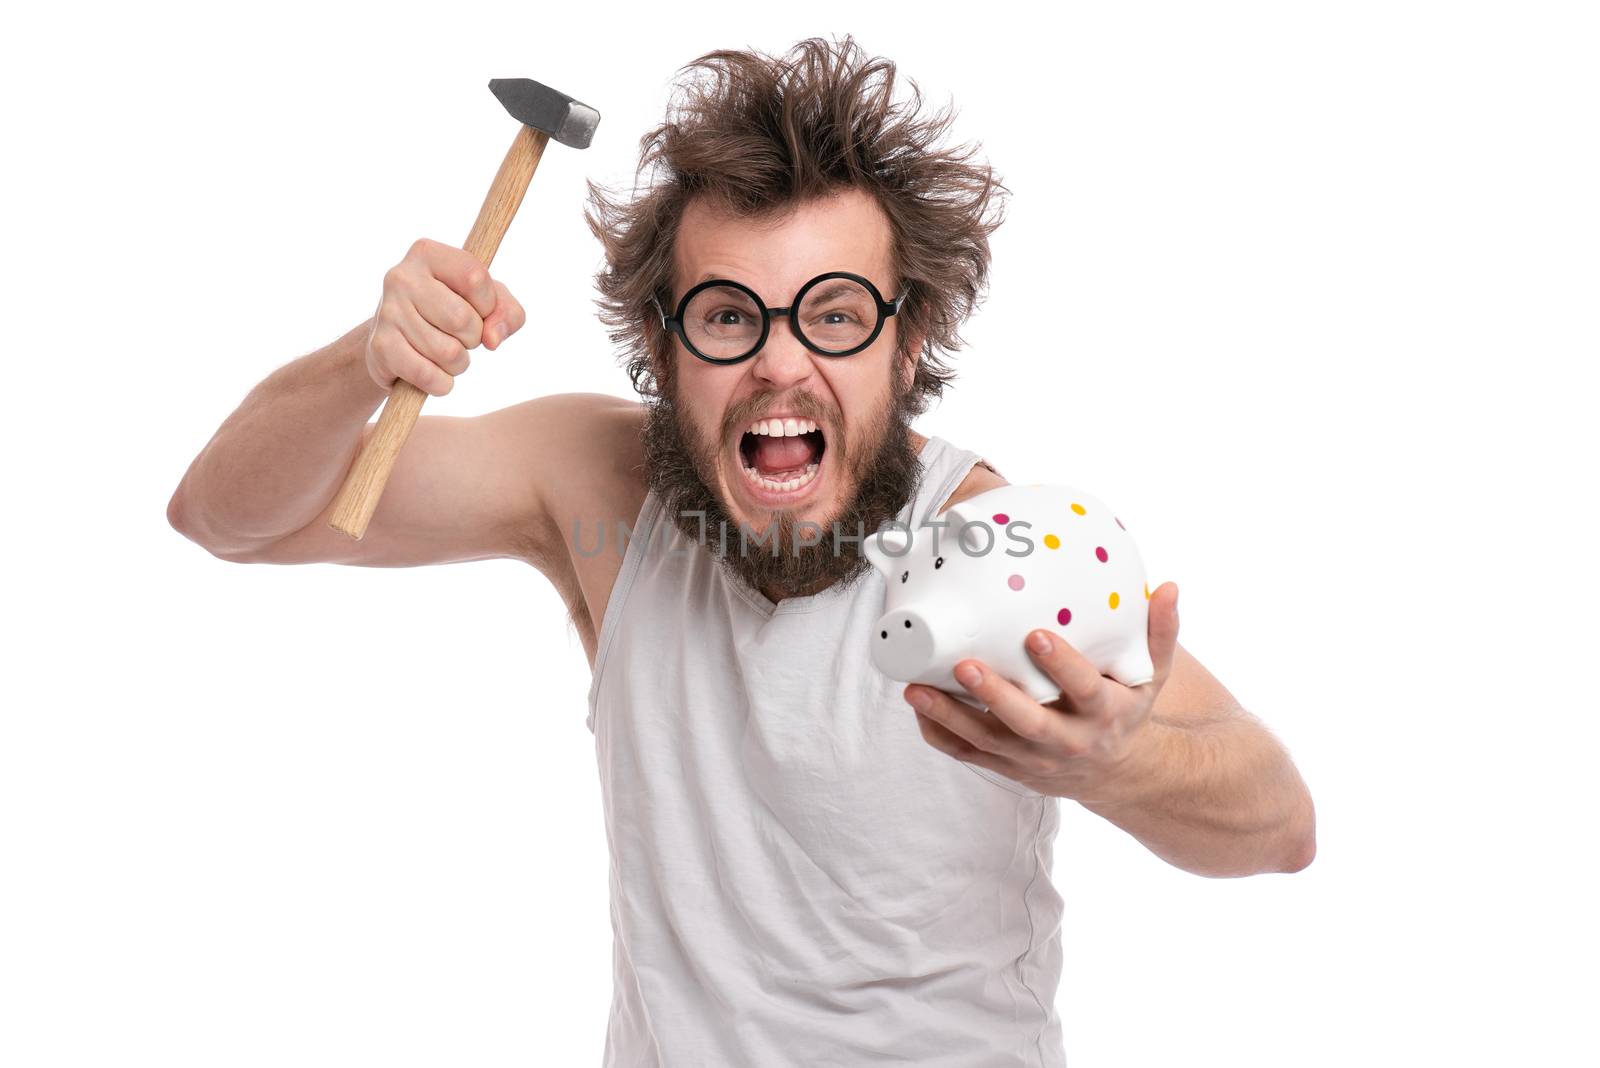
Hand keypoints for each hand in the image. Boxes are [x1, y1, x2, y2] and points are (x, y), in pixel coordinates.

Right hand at [365, 237, 526, 395]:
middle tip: (459, 337)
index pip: (475, 278)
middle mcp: (402, 276)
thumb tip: (492, 338)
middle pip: (463, 319)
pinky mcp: (380, 347)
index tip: (478, 310)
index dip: (488, 305)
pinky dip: (440, 383)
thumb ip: (508, 313)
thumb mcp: (488, 304)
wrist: (396, 343)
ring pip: (449, 352)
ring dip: (458, 363)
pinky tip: (431, 371)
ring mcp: (387, 311)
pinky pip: (428, 375)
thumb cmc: (449, 314)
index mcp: (428, 254)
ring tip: (443, 353)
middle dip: (473, 339)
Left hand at [903, 582, 1180, 800]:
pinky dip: (942, 734)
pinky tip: (918, 708)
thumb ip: (1159, 633)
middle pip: (1029, 723)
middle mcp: (1069, 741)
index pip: (1084, 689)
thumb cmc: (1128, 709)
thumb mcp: (1152, 676)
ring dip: (951, 716)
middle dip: (995, 696)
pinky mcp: (1009, 769)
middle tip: (964, 665)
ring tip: (916, 688)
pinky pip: (970, 755)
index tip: (1036, 635)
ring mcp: (1035, 759)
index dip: (1062, 665)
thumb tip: (1170, 586)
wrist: (1119, 774)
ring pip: (989, 742)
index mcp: (1105, 713)